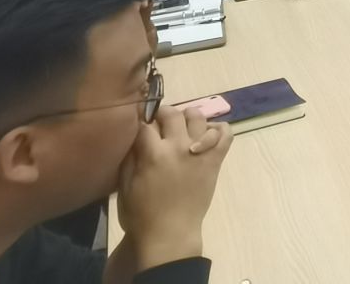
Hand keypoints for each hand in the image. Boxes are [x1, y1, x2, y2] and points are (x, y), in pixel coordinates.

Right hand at [116, 105, 231, 269]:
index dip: (140, 121)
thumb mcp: (124, 185)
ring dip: (188, 117)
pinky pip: (225, 133)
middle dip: (162, 114)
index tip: (140, 125)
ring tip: (182, 127)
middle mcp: (178, 147)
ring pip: (198, 117)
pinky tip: (206, 134)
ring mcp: (199, 152)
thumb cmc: (141, 214)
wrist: (169, 234)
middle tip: (159, 123)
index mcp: (153, 154)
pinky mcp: (215, 160)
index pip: (145, 124)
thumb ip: (130, 157)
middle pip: (172, 114)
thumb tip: (135, 135)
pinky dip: (217, 129)